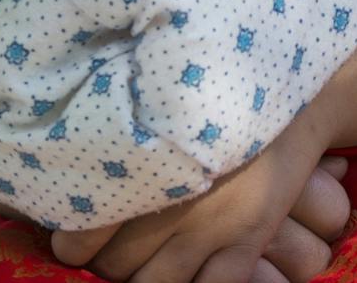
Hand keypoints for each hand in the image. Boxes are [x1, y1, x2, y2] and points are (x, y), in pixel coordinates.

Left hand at [51, 112, 348, 282]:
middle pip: (115, 264)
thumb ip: (120, 144)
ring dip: (139, 280)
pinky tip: (179, 277)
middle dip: (102, 264)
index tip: (67, 238)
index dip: (70, 243)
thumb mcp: (160, 109)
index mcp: (145, 163)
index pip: (84, 230)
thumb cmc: (211, 96)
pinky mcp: (249, 240)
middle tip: (100, 251)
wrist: (292, 93)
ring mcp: (214, 226)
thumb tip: (65, 173)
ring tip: (134, 264)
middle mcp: (174, 200)